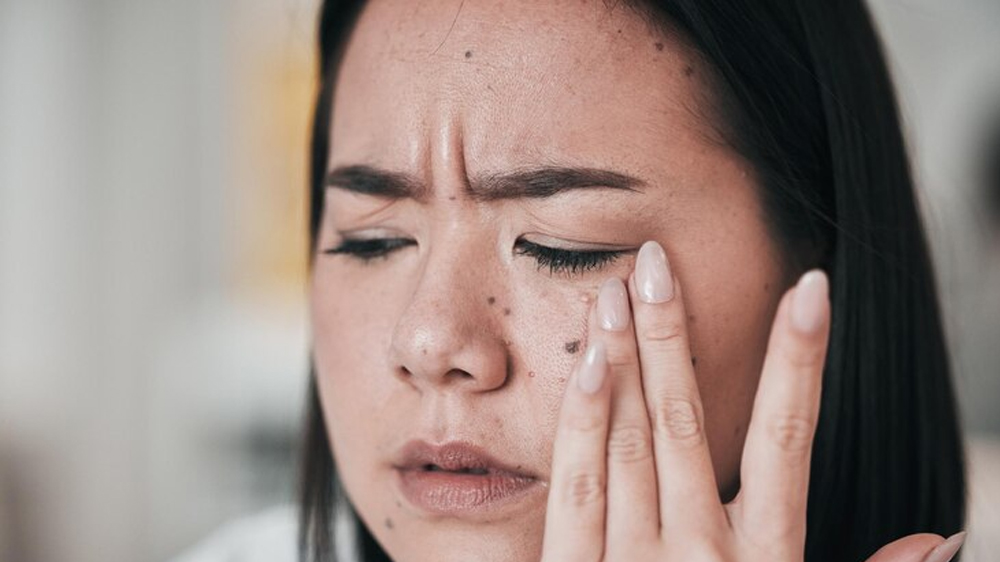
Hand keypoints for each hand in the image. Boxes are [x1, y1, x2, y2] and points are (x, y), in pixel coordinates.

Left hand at [540, 241, 964, 561]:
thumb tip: (941, 539)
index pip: (790, 442)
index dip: (801, 362)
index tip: (811, 290)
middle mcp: (699, 555)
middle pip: (689, 423)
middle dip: (679, 336)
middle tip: (660, 260)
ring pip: (630, 441)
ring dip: (626, 361)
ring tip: (619, 289)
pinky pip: (577, 487)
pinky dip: (583, 422)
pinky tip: (588, 366)